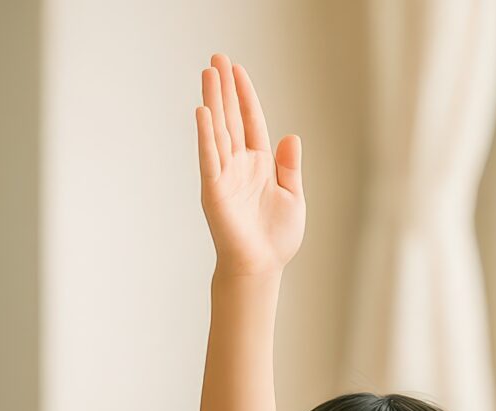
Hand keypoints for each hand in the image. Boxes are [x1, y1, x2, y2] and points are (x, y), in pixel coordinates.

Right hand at [196, 54, 303, 275]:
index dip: (244, 95)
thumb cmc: (276, 237)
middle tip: (216, 58)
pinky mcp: (214, 189)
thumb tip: (291, 136)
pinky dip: (206, 135)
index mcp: (259, 163)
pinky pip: (209, 157)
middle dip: (224, 88)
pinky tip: (203, 112)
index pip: (250, 121)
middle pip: (230, 118)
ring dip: (213, 101)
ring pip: (218, 130)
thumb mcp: (292, 196)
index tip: (236, 69)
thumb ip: (290, 167)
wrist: (261, 266)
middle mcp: (239, 164)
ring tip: (208, 73)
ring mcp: (224, 175)